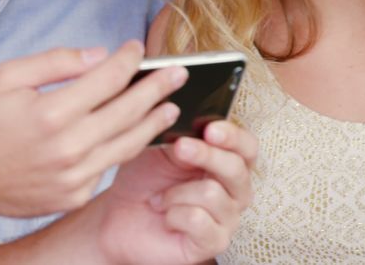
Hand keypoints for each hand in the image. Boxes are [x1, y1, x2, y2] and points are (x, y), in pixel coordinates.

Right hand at [0, 41, 187, 217]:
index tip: (139, 49)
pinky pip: (108, 167)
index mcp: (50, 112)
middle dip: (157, 88)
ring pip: (127, 144)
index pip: (107, 79)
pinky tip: (134, 134)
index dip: (128, 60)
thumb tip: (99, 55)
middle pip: (128, 111)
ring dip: (153, 123)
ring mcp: (73, 176)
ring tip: (169, 108)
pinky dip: (123, 148)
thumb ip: (56, 62)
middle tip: (178, 74)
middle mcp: (67, 147)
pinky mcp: (72, 195)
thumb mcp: (7, 76)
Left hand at [91, 121, 257, 262]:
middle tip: (180, 147)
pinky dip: (174, 214)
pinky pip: (199, 220)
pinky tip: (165, 215)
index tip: (209, 129)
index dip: (233, 136)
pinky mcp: (214, 243)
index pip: (247, 147)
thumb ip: (182, 136)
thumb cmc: (142, 180)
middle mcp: (233, 191)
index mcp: (224, 162)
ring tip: (161, 197)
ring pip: (213, 194)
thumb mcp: (158, 149)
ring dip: (176, 192)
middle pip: (237, 168)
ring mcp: (227, 219)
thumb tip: (194, 122)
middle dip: (206, 155)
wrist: (118, 216)